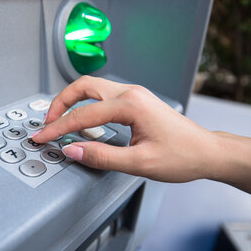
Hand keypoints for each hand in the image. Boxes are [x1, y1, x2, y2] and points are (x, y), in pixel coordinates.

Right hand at [32, 76, 217, 182]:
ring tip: (59, 121)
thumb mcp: (139, 163)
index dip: (58, 128)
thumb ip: (101, 156)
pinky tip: (81, 122)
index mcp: (131, 105)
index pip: (83, 115)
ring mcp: (134, 95)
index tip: (42, 138)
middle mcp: (131, 93)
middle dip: (60, 103)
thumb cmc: (182, 156)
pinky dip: (86, 106)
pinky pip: (102, 97)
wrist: (207, 152)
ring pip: (92, 88)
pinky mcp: (136, 102)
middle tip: (47, 124)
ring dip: (72, 102)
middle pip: (83, 87)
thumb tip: (72, 150)